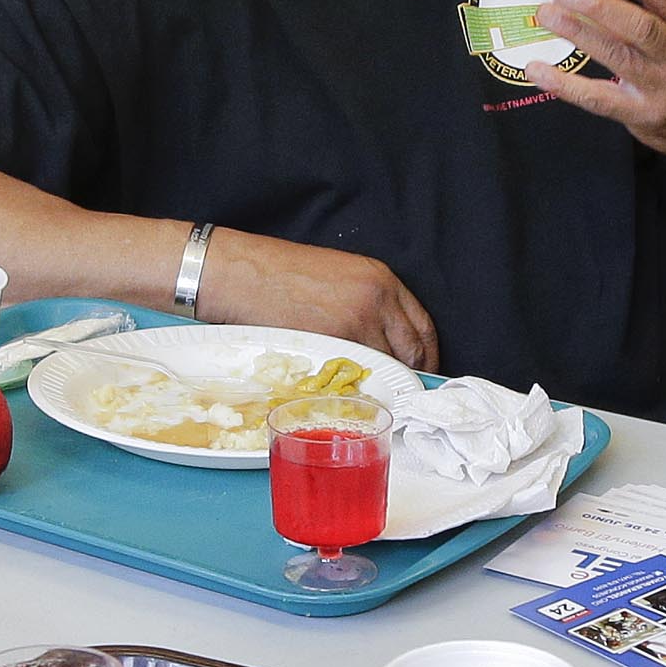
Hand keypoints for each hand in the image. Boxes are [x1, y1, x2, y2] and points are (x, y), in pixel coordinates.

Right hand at [198, 229, 438, 368]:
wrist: (239, 273)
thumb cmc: (277, 273)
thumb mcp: (337, 277)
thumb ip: (367, 303)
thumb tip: (382, 340)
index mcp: (381, 279)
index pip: (423, 326)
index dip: (426, 355)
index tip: (420, 370)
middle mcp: (377, 298)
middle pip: (412, 351)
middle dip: (410, 375)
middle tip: (399, 391)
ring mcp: (357, 321)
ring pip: (386, 367)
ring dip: (380, 384)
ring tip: (365, 393)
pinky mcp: (334, 342)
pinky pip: (356, 375)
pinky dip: (355, 387)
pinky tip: (344, 391)